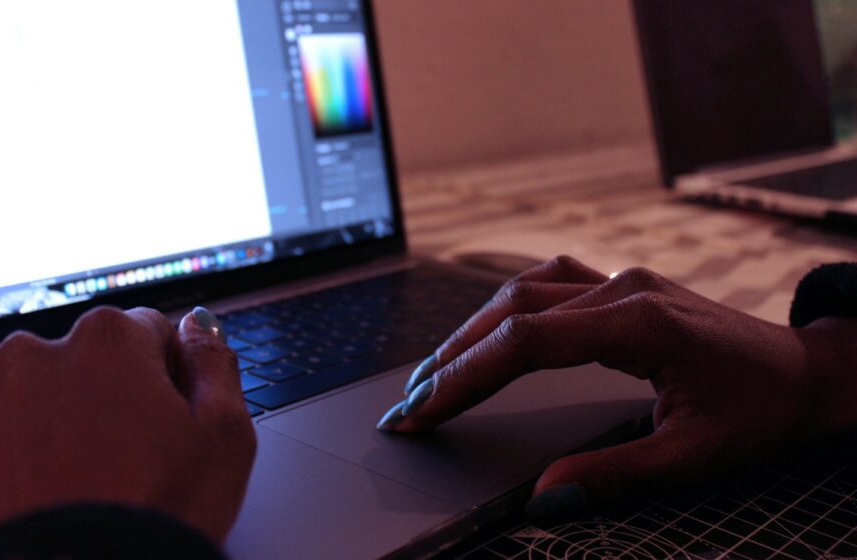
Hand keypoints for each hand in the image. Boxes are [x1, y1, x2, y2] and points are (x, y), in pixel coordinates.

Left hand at [0, 306, 255, 559]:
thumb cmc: (153, 516)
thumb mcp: (224, 435)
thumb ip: (215, 365)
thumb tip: (202, 329)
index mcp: (108, 339)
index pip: (151, 332)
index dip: (172, 379)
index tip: (176, 421)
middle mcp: (38, 357)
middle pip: (91, 363)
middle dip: (114, 398)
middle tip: (138, 460)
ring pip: (42, 404)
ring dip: (66, 429)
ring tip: (94, 488)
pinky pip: (1, 449)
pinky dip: (25, 467)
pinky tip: (55, 504)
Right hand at [377, 256, 856, 515]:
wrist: (807, 372)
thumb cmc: (760, 411)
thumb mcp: (694, 456)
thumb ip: (615, 475)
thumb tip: (544, 497)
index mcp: (638, 324)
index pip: (524, 343)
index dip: (464, 378)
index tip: (422, 412)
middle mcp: (622, 288)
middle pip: (510, 311)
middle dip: (452, 360)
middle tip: (408, 406)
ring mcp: (621, 279)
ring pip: (522, 291)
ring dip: (471, 331)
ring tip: (433, 374)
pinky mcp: (621, 285)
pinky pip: (546, 282)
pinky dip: (505, 308)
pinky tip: (486, 330)